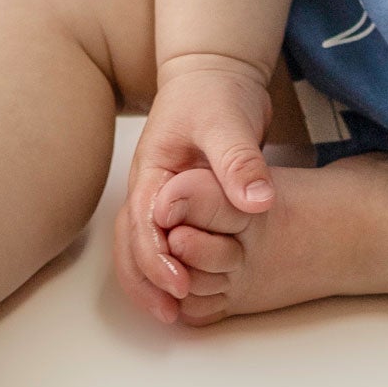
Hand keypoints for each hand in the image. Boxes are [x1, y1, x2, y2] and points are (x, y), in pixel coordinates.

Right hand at [114, 52, 275, 327]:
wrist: (216, 73)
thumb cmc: (216, 92)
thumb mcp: (228, 120)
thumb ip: (239, 159)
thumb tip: (256, 202)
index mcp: (152, 171)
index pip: (142, 225)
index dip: (156, 260)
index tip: (181, 285)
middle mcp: (150, 189)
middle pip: (131, 245)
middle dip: (145, 282)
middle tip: (173, 313)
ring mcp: (162, 199)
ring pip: (142, 249)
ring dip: (152, 282)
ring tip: (177, 313)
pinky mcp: (181, 206)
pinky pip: (165, 245)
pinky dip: (171, 269)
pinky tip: (192, 291)